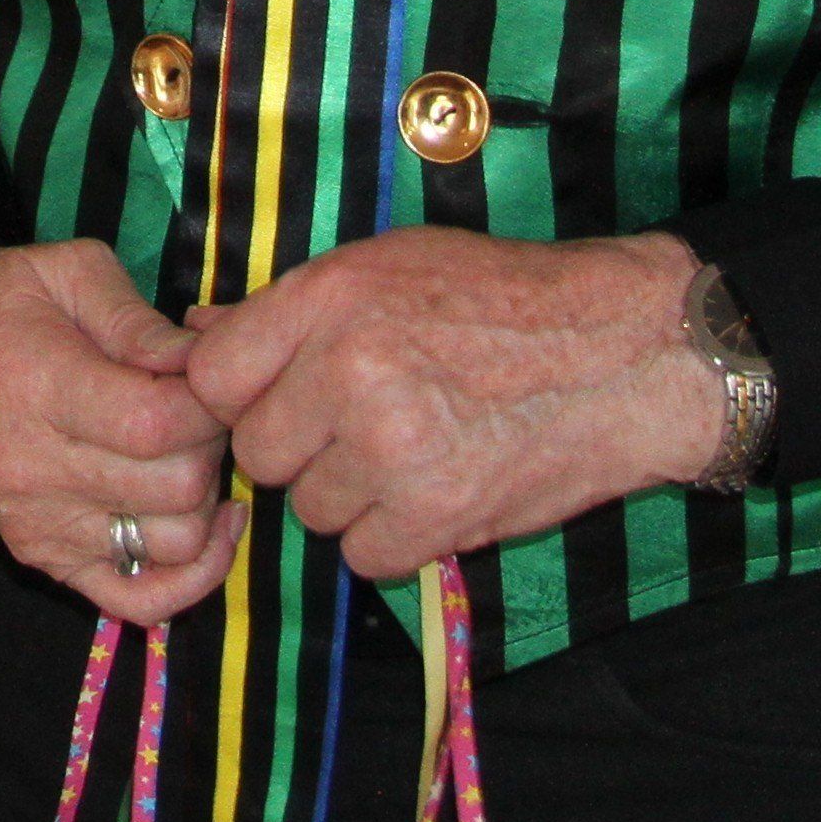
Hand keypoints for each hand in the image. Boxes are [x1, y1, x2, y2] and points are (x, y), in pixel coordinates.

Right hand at [0, 231, 233, 624]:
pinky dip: (191, 576)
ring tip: (188, 451)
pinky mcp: (42, 558)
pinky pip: (140, 601)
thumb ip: (140, 320)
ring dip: (205, 498)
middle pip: (175, 487)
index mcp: (35, 386)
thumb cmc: (2, 303)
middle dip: (213, 443)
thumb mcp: (68, 271)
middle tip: (201, 408)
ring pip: (173, 543)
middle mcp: (29, 468)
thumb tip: (206, 365)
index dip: (211, 400)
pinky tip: (207, 524)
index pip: (158, 423)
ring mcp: (34, 524)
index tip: (210, 375)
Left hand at [180, 227, 723, 581]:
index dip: (238, 394)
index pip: (213, 375)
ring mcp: (393, 446)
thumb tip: (195, 336)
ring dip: (349, 495)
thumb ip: (287, 309)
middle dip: (299, 449)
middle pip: (258, 453)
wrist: (625, 352)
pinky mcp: (437, 512)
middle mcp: (351, 370)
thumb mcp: (387, 267)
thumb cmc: (501, 300)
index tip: (278, 396)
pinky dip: (393, 538)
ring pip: (310, 509)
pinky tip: (434, 491)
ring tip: (412, 449)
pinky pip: (364, 554)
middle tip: (358, 424)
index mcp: (331, 299)